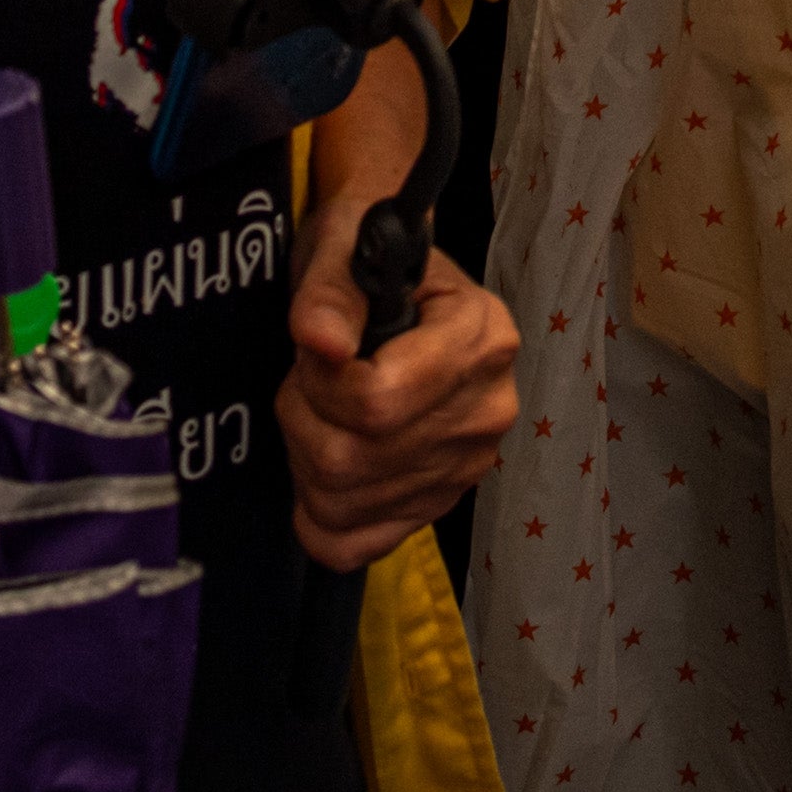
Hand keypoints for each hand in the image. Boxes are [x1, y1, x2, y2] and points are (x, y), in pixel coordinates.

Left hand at [276, 151, 521, 571]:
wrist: (394, 276)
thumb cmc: (369, 255)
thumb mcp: (344, 246)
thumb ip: (329, 292)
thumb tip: (319, 342)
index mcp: (483, 337)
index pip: (380, 402)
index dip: (320, 384)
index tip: (313, 348)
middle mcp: (488, 409)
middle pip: (356, 459)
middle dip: (302, 419)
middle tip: (307, 379)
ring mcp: (467, 465)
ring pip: (345, 503)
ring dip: (304, 461)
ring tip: (318, 412)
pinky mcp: (438, 502)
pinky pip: (357, 545)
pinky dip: (321, 519)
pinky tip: (321, 473)